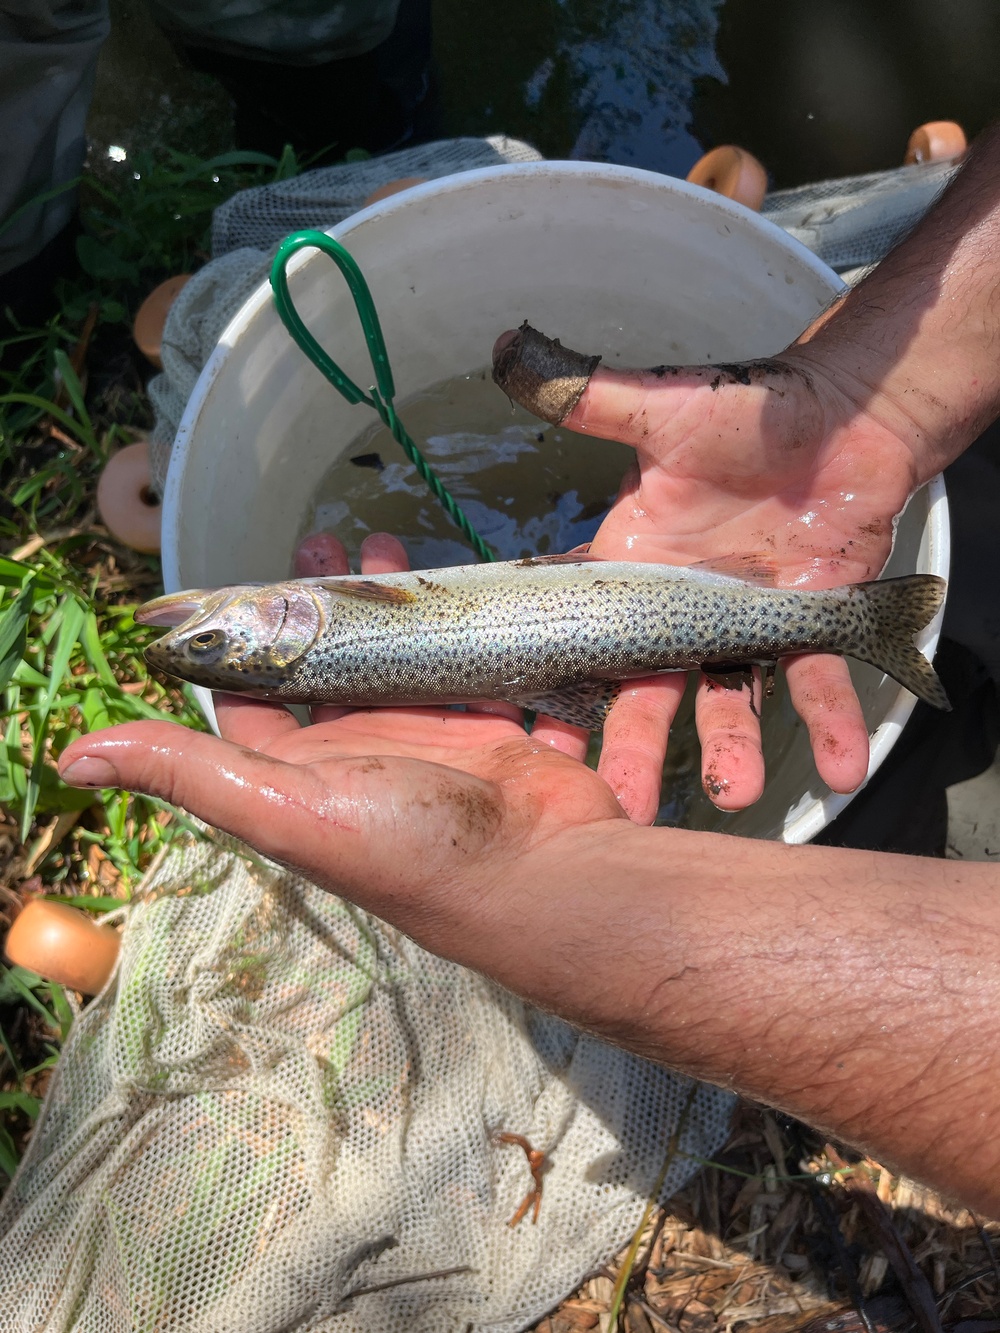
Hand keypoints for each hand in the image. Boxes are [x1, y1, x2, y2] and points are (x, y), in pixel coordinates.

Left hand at [58, 534, 625, 981]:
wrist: (541, 875)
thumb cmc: (409, 845)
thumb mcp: (283, 807)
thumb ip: (188, 772)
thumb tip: (72, 759)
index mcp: (306, 771)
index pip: (254, 698)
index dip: (244, 642)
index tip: (249, 577)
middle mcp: (364, 752)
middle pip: (335, 661)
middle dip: (326, 600)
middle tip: (329, 536)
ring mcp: (434, 737)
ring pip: (403, 654)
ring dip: (393, 601)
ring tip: (386, 543)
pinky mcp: (494, 727)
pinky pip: (475, 664)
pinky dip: (470, 627)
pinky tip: (467, 583)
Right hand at [494, 327, 921, 821]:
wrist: (842, 412)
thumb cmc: (748, 409)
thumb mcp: (662, 408)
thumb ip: (588, 395)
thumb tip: (504, 348)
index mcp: (634, 569)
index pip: (584, 637)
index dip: (560, 691)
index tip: (537, 745)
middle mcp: (681, 610)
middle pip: (651, 691)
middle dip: (637, 750)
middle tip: (623, 806)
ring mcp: (745, 625)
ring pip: (730, 699)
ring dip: (733, 749)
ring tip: (735, 795)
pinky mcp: (809, 625)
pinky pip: (819, 681)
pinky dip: (831, 725)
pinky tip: (841, 771)